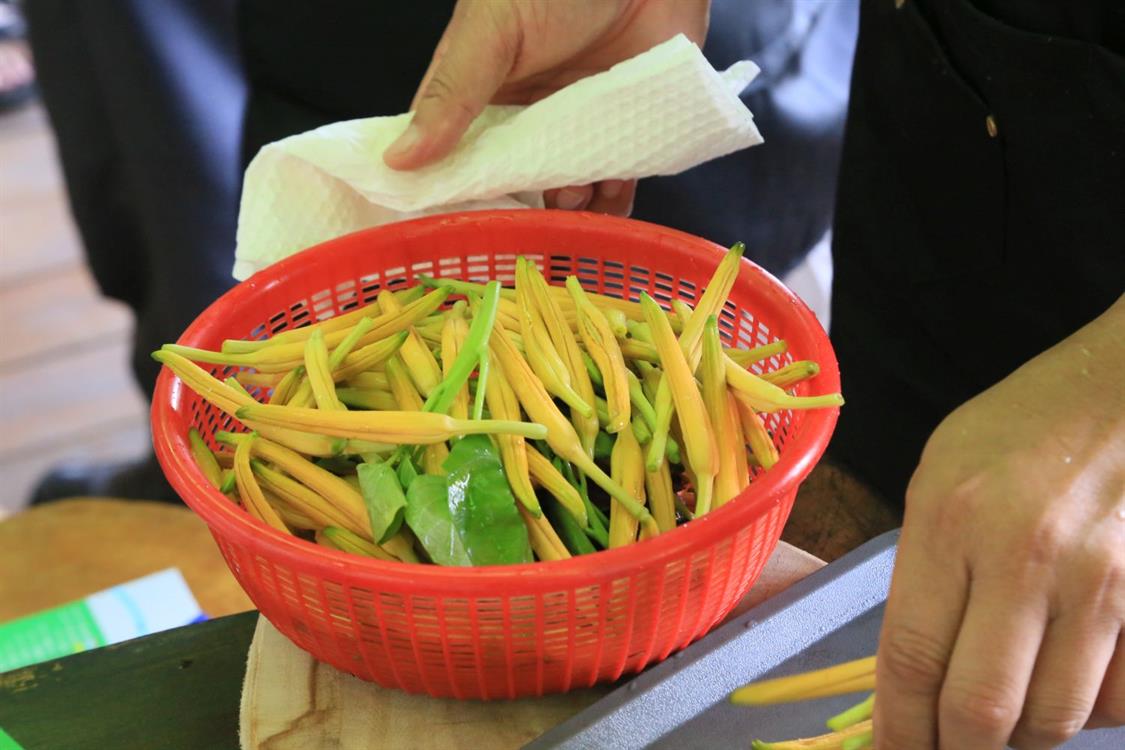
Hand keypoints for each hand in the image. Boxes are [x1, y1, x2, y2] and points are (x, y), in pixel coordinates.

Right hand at [383, 0, 710, 215]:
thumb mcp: (491, 30)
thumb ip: (450, 94)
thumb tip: (396, 161)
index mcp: (483, 94)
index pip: (456, 157)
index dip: (453, 192)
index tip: (451, 227)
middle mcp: (528, 119)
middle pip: (515, 184)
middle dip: (519, 207)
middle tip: (525, 217)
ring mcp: (579, 128)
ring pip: (565, 190)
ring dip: (569, 209)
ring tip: (576, 199)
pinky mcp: (627, 132)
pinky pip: (616, 182)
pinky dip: (613, 203)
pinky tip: (610, 204)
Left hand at [875, 294, 1124, 748]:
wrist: (1124, 389)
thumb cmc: (1019, 428)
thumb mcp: (938, 479)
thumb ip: (923, 572)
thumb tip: (914, 671)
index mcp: (949, 522)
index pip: (910, 659)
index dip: (897, 730)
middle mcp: (1023, 559)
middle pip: (982, 710)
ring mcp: (1100, 584)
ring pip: (1055, 719)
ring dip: (1021, 739)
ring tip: (1000, 725)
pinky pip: (1119, 700)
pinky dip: (1088, 715)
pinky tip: (1065, 691)